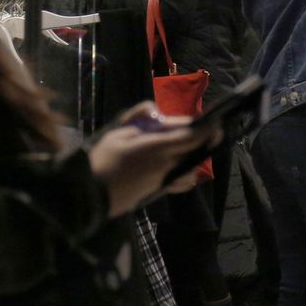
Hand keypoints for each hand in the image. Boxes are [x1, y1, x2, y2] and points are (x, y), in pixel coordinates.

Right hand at [89, 103, 215, 215]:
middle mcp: (166, 164)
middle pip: (194, 151)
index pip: (191, 137)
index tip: (215, 119)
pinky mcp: (158, 190)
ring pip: (191, 168)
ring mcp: (164, 179)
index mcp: (157, 148)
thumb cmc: (102, 161)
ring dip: (194, 156)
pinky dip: (186, 174)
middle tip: (211, 129)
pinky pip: (180, 182)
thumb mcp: (116, 133)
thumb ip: (137, 118)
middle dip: (205, 139)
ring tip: (193, 146)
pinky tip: (182, 168)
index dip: (206, 128)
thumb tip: (154, 110)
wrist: (90, 195)